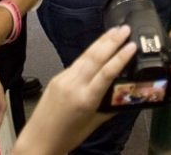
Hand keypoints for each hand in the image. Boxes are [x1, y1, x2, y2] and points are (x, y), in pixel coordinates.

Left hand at [13, 26, 136, 154]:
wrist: (37, 141)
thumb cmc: (66, 137)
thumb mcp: (94, 124)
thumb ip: (110, 107)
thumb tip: (125, 96)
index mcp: (85, 99)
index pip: (106, 72)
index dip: (121, 57)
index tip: (132, 45)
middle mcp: (73, 86)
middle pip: (95, 57)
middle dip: (112, 41)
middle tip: (125, 29)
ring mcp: (63, 80)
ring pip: (85, 56)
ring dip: (101, 42)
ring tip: (115, 30)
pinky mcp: (57, 78)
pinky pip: (76, 62)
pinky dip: (90, 53)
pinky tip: (98, 47)